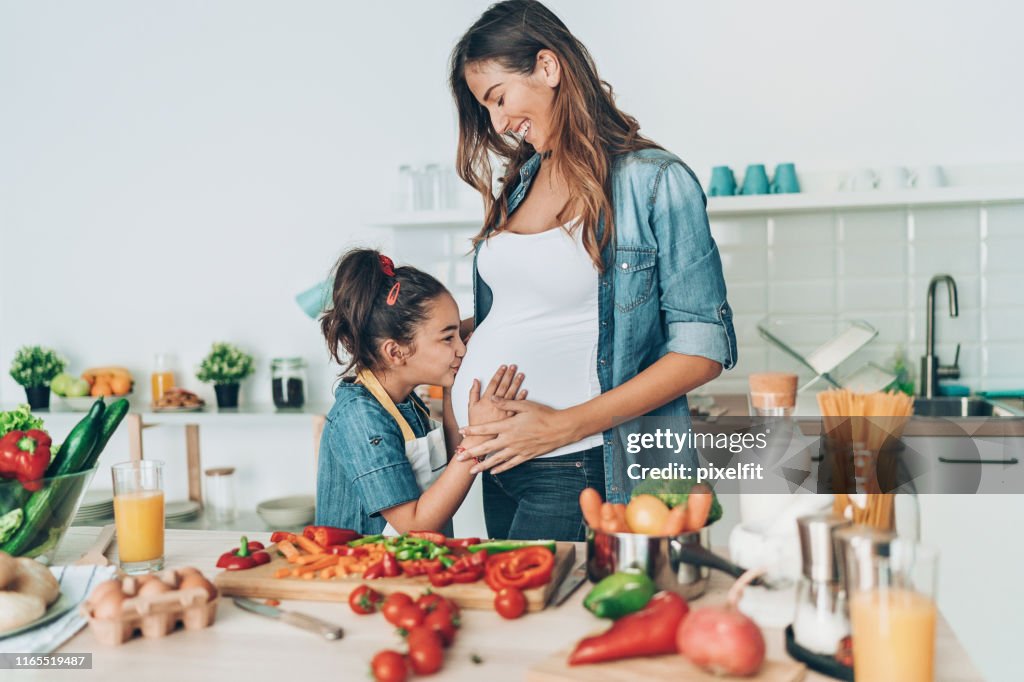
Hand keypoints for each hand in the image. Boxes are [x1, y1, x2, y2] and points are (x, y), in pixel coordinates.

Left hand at [456, 399, 575, 474]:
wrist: (560, 428)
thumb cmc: (543, 415)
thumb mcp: (524, 405)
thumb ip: (506, 402)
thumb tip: (493, 397)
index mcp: (509, 425)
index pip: (486, 428)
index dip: (472, 430)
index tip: (461, 431)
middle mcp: (510, 439)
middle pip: (487, 447)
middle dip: (471, 453)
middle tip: (459, 458)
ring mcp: (518, 449)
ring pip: (496, 459)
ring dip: (483, 465)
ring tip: (472, 470)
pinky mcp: (525, 456)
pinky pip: (510, 464)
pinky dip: (500, 468)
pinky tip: (493, 472)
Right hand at [468, 365, 525, 425]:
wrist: (481, 438)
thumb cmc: (476, 422)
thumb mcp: (471, 406)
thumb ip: (473, 392)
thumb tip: (475, 380)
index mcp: (486, 399)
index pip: (493, 383)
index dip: (499, 374)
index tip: (503, 367)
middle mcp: (495, 403)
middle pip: (504, 386)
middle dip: (509, 375)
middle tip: (514, 367)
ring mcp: (503, 410)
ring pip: (511, 394)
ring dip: (516, 383)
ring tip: (520, 375)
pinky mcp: (509, 417)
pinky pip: (516, 406)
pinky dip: (521, 397)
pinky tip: (525, 390)